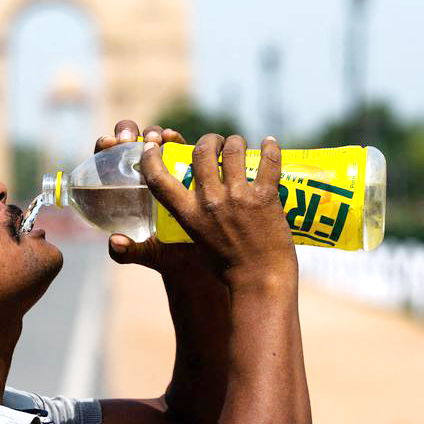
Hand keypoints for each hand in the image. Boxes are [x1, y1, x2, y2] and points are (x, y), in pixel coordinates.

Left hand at [94, 120, 209, 273]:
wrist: (201, 254)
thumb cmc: (168, 252)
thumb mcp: (148, 253)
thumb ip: (127, 252)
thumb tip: (114, 242)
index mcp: (122, 189)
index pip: (106, 161)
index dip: (103, 148)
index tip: (107, 145)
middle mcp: (140, 173)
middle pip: (127, 143)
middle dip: (126, 132)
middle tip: (129, 140)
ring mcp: (163, 167)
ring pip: (152, 140)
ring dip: (151, 133)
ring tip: (155, 139)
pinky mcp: (185, 165)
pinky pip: (177, 146)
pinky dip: (173, 137)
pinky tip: (173, 137)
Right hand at [139, 133, 295, 287]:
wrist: (260, 282)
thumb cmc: (226, 267)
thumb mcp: (196, 240)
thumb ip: (191, 217)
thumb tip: (190, 199)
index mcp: (189, 214)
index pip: (159, 179)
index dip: (152, 158)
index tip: (153, 146)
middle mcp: (210, 202)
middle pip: (201, 152)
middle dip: (208, 140)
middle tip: (216, 142)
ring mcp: (238, 198)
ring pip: (234, 149)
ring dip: (236, 141)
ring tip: (239, 144)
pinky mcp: (265, 198)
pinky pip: (268, 162)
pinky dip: (271, 148)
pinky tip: (270, 143)